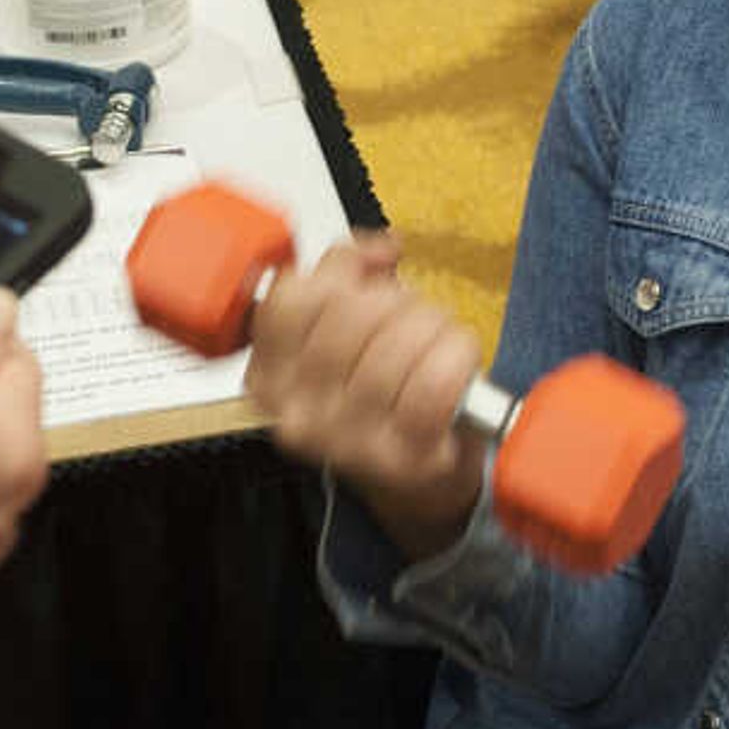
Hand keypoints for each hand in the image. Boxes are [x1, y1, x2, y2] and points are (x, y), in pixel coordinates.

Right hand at [240, 233, 488, 561]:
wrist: (421, 482)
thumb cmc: (384, 400)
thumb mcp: (346, 335)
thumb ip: (346, 278)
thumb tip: (380, 247)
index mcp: (270, 378)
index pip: (291, 300)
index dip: (343, 270)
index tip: (375, 272)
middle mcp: (298, 413)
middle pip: (351, 313)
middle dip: (399, 301)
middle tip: (416, 317)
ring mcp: (347, 440)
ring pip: (398, 343)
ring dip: (436, 328)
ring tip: (441, 342)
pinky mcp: (402, 458)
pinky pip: (434, 383)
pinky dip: (457, 359)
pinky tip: (458, 366)